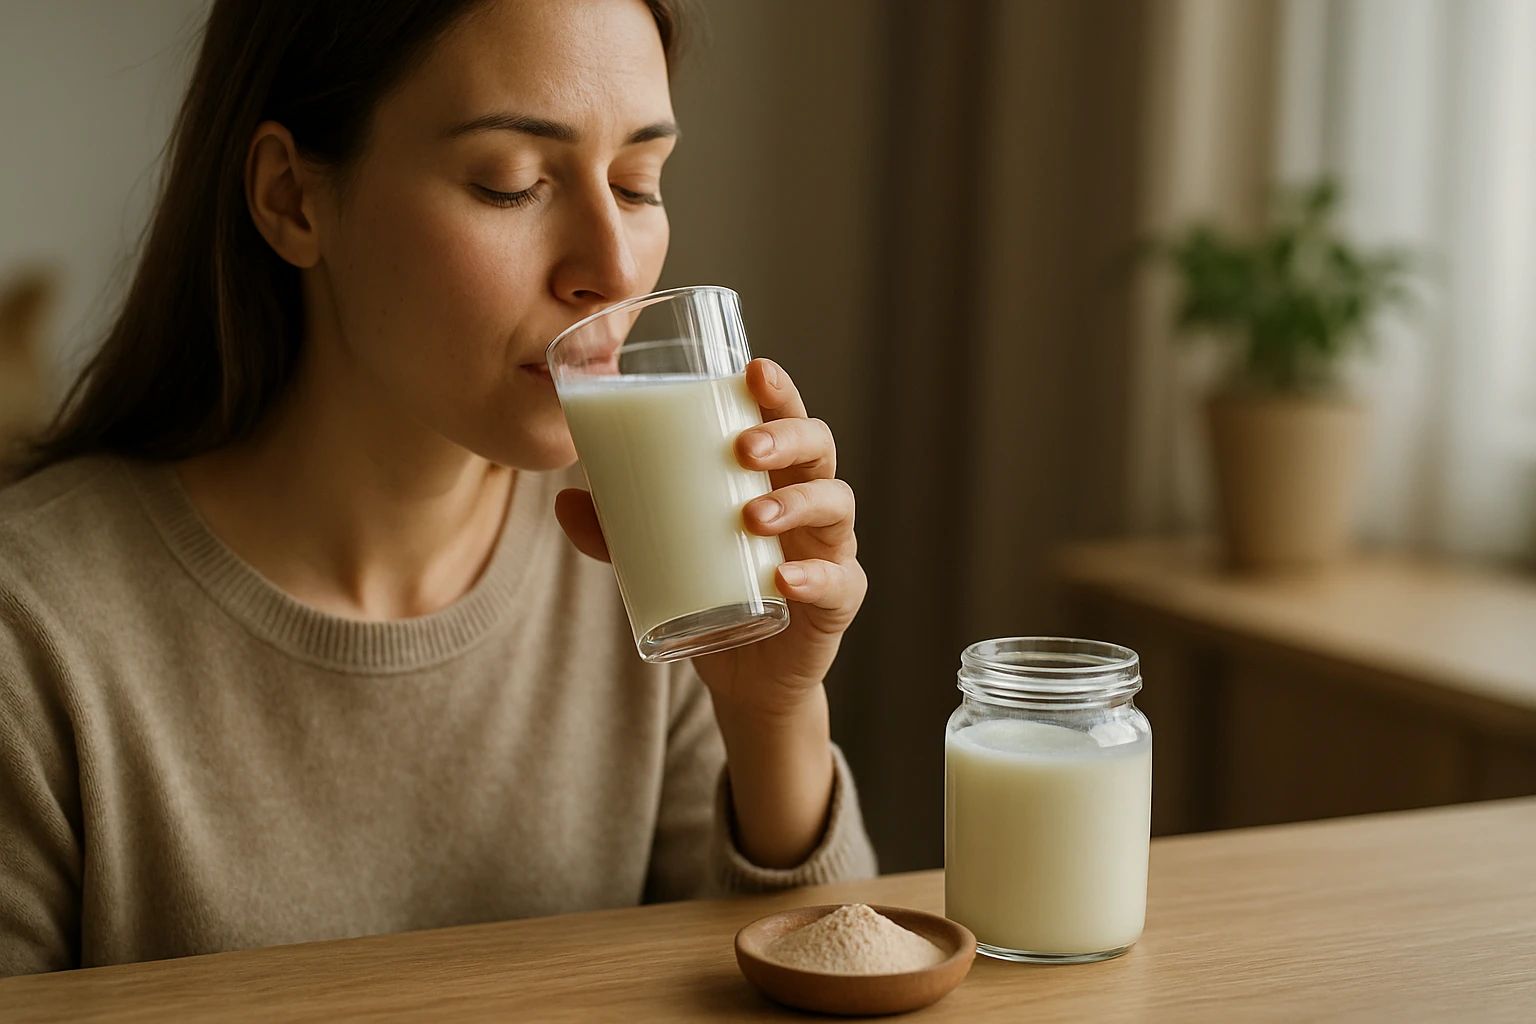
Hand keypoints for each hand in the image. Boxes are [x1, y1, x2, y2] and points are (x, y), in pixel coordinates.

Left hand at [555, 358, 860, 866]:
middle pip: (819, 448)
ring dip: (796, 502)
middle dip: (787, 437)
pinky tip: (785, 579)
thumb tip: (566, 499)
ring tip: (752, 514)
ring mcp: (830, 550)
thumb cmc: (710, 590)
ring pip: (834, 506)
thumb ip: (617, 530)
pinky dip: (814, 578)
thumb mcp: (658, 554)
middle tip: (743, 446)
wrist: (745, 676)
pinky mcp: (836, 602)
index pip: (786, 417)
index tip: (751, 370)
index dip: (777, 390)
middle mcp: (811, 503)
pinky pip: (838, 583)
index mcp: (774, 475)